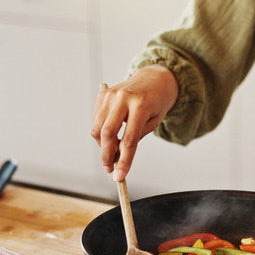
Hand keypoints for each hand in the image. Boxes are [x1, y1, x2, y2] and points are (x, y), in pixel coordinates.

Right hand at [91, 65, 177, 181]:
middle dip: (106, 156)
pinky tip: (111, 136)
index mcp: (141, 105)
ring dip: (102, 146)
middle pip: (107, 134)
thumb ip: (135, 137)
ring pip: (98, 128)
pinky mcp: (103, 95)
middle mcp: (123, 98)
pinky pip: (97, 120)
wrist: (155, 79)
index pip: (129, 140)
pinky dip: (101, 133)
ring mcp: (111, 95)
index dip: (124, 161)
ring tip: (112, 153)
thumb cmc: (157, 103)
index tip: (120, 176)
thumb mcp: (154, 122)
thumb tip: (118, 158)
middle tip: (110, 169)